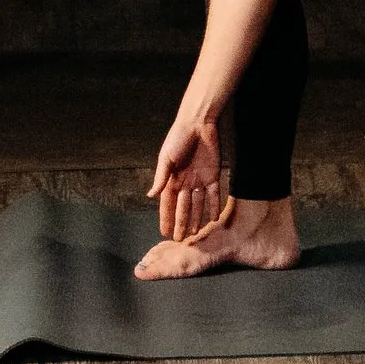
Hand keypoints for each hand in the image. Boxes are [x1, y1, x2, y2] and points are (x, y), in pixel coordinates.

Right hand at [148, 113, 225, 241]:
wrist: (198, 123)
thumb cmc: (178, 137)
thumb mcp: (166, 158)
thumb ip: (161, 177)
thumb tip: (150, 196)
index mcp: (172, 179)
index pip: (167, 204)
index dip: (165, 218)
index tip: (164, 233)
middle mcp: (185, 182)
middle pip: (183, 207)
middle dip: (181, 223)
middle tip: (180, 240)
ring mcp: (199, 179)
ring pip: (198, 204)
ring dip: (196, 218)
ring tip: (195, 234)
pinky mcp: (213, 174)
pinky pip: (213, 194)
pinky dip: (213, 206)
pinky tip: (213, 219)